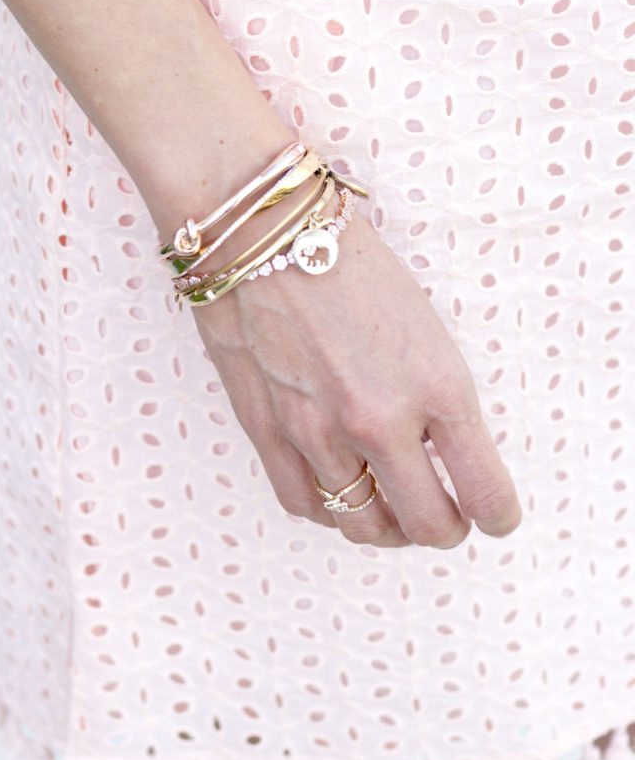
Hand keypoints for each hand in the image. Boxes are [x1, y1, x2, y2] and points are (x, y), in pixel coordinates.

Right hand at [190, 209, 522, 548]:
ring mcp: (319, 432)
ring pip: (363, 525)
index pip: (484, 489)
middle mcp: (381, 420)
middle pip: (427, 525)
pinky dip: (329, 513)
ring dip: (387, 528)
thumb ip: (436, 397)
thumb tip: (439, 453)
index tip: (496, 516)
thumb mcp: (423, 326)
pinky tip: (338, 496)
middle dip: (446, 530)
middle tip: (448, 520)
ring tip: (392, 515)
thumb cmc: (348, 262)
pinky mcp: (267, 431)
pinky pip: (305, 504)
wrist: (262, 229)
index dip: (497, 515)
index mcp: (437, 385)